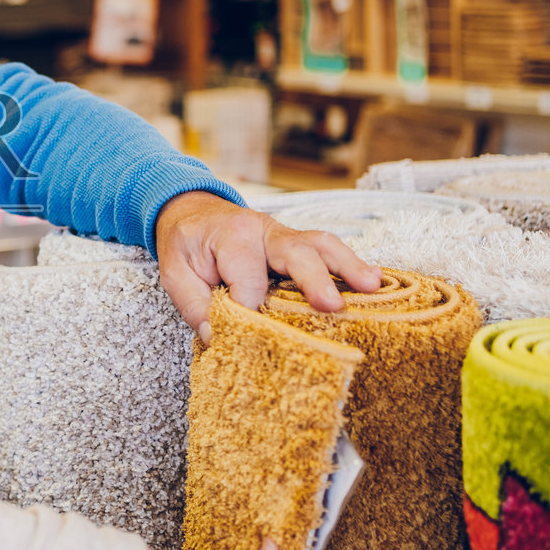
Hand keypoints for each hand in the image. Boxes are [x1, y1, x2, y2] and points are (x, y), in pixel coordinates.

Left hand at [153, 191, 381, 342]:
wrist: (192, 212)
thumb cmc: (187, 245)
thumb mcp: (174, 273)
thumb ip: (194, 305)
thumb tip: (218, 337)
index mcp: (231, 236)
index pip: (248, 279)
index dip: (249, 308)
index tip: (246, 333)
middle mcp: (263, 230)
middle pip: (295, 251)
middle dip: (314, 279)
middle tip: (332, 306)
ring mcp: (284, 236)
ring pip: (321, 245)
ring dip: (347, 266)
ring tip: (372, 287)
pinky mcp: (298, 244)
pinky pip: (327, 251)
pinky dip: (350, 265)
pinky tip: (375, 281)